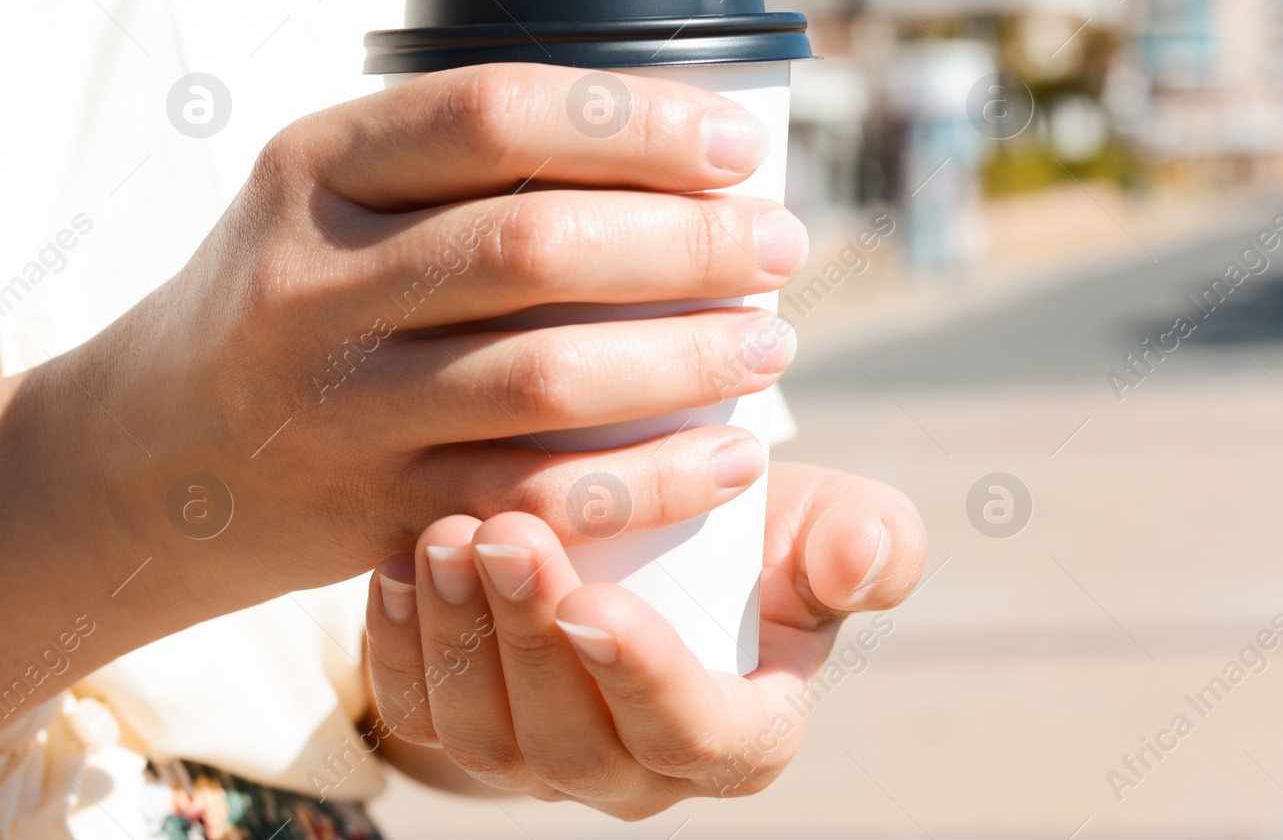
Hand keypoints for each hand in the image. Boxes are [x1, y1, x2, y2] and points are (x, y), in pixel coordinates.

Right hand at [0, 64, 806, 677]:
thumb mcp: (336, 196)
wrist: (152, 456)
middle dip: (689, 243)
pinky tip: (730, 456)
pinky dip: (652, 481)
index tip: (739, 143)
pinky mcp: (376, 516)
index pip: (493, 115)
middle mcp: (317, 285)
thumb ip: (465, 162)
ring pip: (547, 381)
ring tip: (772, 343)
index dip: (636, 124)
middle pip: (535, 249)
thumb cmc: (293, 294)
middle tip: (781, 245)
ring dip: (687, 360)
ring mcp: (341, 410)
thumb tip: (677, 140)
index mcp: (315, 169)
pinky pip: (539, 500)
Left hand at [364, 462, 926, 817]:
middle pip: (574, 741)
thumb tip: (860, 560)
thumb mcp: (832, 522)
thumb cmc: (759, 531)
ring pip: (487, 737)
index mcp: (740, 735)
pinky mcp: (472, 734)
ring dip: (459, 640)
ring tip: (450, 536)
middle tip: (507, 535)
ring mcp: (547, 762)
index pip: (695, 735)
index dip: (643, 679)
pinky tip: (400, 567)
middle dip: (532, 641)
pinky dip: (400, 650)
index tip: (596, 600)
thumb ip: (871, 543)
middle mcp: (640, 771)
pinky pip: (422, 717)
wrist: (665, 533)